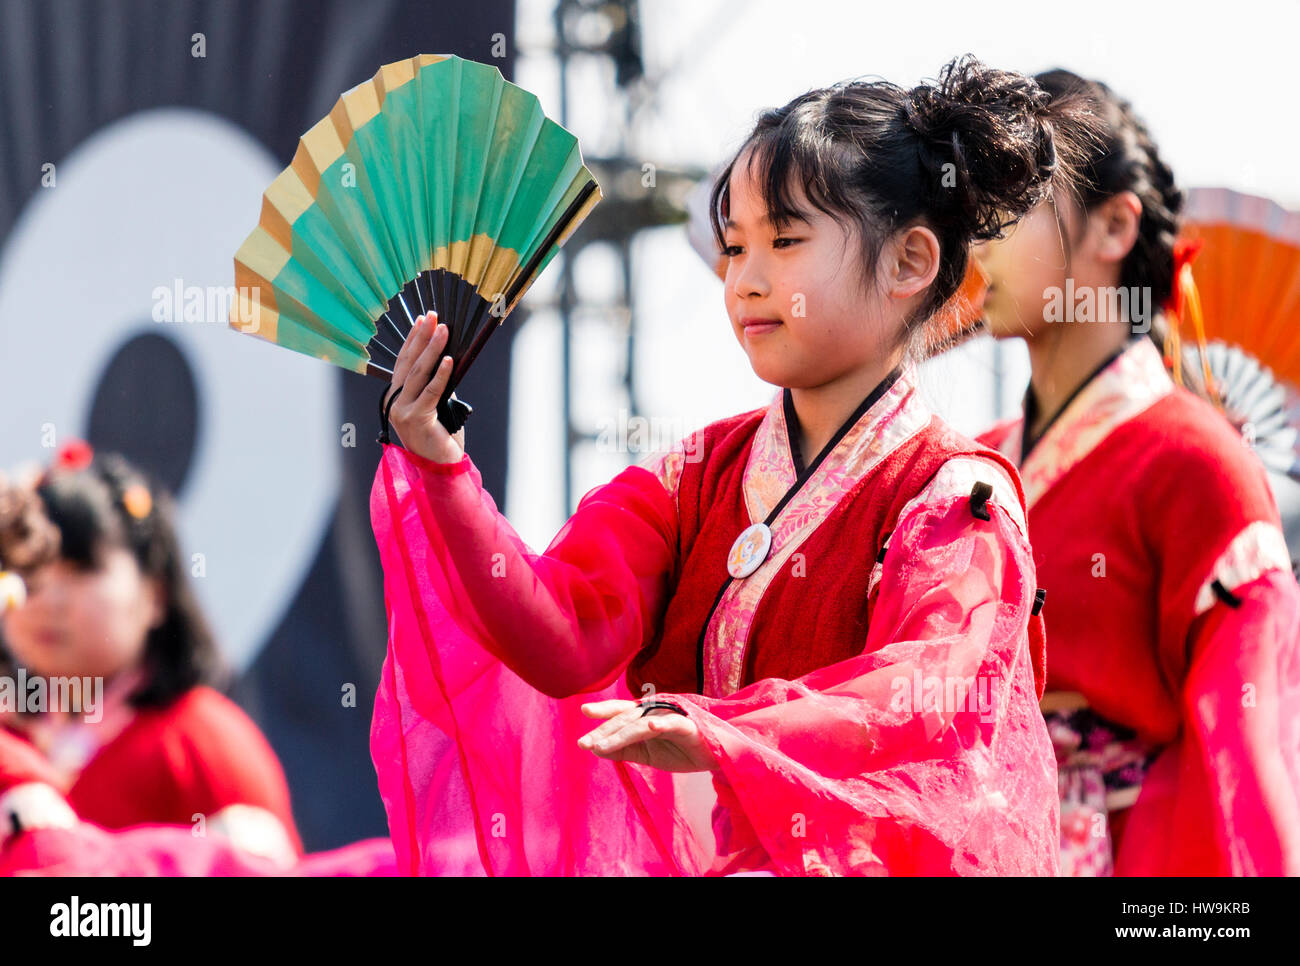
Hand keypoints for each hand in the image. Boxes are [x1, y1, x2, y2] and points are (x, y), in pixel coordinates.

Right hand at [384, 311, 465, 463]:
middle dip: (422, 337)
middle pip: (408, 362)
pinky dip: (440, 375)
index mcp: (395, 397)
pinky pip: (430, 392)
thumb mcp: (436, 406)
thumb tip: (447, 359)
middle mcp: (394, 402)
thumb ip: (435, 385)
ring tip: (444, 330)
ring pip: (418, 373)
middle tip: (433, 316)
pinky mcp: (415, 420)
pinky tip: (448, 360)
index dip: (413, 339)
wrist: (440, 469)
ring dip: (432, 349)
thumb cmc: (440, 438)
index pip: (403, 361)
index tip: (423, 319)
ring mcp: (402, 411)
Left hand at [577, 699, 718, 772]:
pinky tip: (650, 726)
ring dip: (621, 735)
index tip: (584, 711)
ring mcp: (671, 717)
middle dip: (604, 731)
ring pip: (641, 724)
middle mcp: (655, 711)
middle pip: (625, 719)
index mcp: (645, 716)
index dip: (603, 711)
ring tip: (602, 746)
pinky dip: (662, 723)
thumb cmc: (681, 750)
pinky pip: (673, 723)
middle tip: (584, 743)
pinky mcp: (688, 726)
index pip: (621, 712)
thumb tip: (596, 748)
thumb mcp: (647, 753)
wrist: (716, 755)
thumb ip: (623, 749)